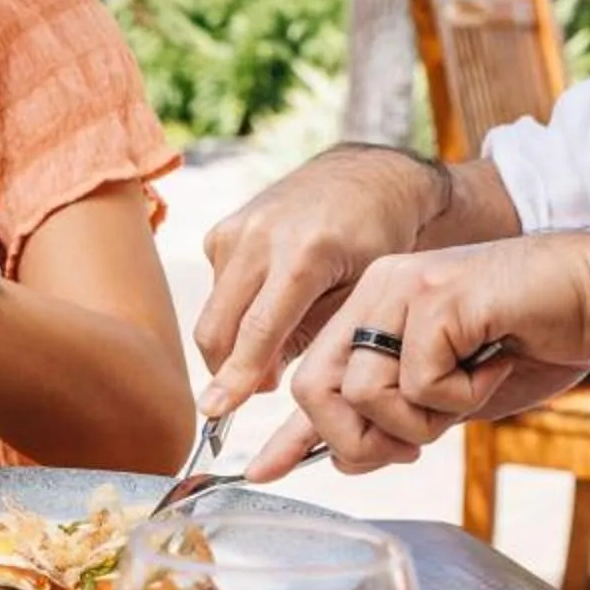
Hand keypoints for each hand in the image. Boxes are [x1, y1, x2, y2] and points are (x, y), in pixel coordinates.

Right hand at [194, 144, 448, 418]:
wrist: (364, 178)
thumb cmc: (376, 240)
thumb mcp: (361, 295)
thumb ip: (312, 338)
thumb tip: (259, 382)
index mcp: (305, 254)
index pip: (259, 329)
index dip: (236, 375)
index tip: (215, 411)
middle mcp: (261, 237)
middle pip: (219, 325)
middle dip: (225, 369)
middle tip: (257, 390)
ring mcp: (236, 229)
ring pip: (214, 312)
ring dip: (234, 341)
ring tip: (277, 346)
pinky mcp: (222, 231)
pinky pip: (217, 289)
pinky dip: (237, 310)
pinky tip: (272, 301)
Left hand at [246, 230, 589, 478]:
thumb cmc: (535, 342)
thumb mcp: (452, 395)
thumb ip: (398, 419)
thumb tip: (339, 460)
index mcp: (371, 308)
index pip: (311, 378)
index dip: (288, 434)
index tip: (261, 473)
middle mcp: (374, 291)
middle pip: (315, 390)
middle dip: (358, 440)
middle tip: (418, 443)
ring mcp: (400, 287)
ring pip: (360, 392)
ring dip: (419, 418)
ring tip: (470, 390)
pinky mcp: (434, 295)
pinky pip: (417, 382)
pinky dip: (460, 395)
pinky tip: (494, 363)